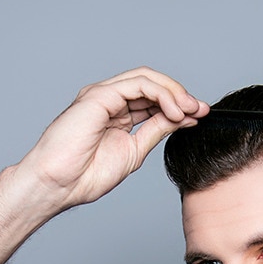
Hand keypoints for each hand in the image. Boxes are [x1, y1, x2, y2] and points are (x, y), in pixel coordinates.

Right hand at [15, 66, 208, 213]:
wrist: (60, 184)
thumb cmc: (85, 175)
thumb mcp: (133, 151)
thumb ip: (155, 131)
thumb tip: (181, 119)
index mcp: (116, 114)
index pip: (153, 100)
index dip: (179, 105)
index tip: (200, 116)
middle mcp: (109, 100)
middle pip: (152, 84)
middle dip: (181, 95)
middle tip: (201, 110)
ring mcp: (103, 95)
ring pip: (147, 79)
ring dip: (173, 92)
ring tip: (189, 111)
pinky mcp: (99, 95)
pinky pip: (138, 84)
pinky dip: (161, 94)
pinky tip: (173, 111)